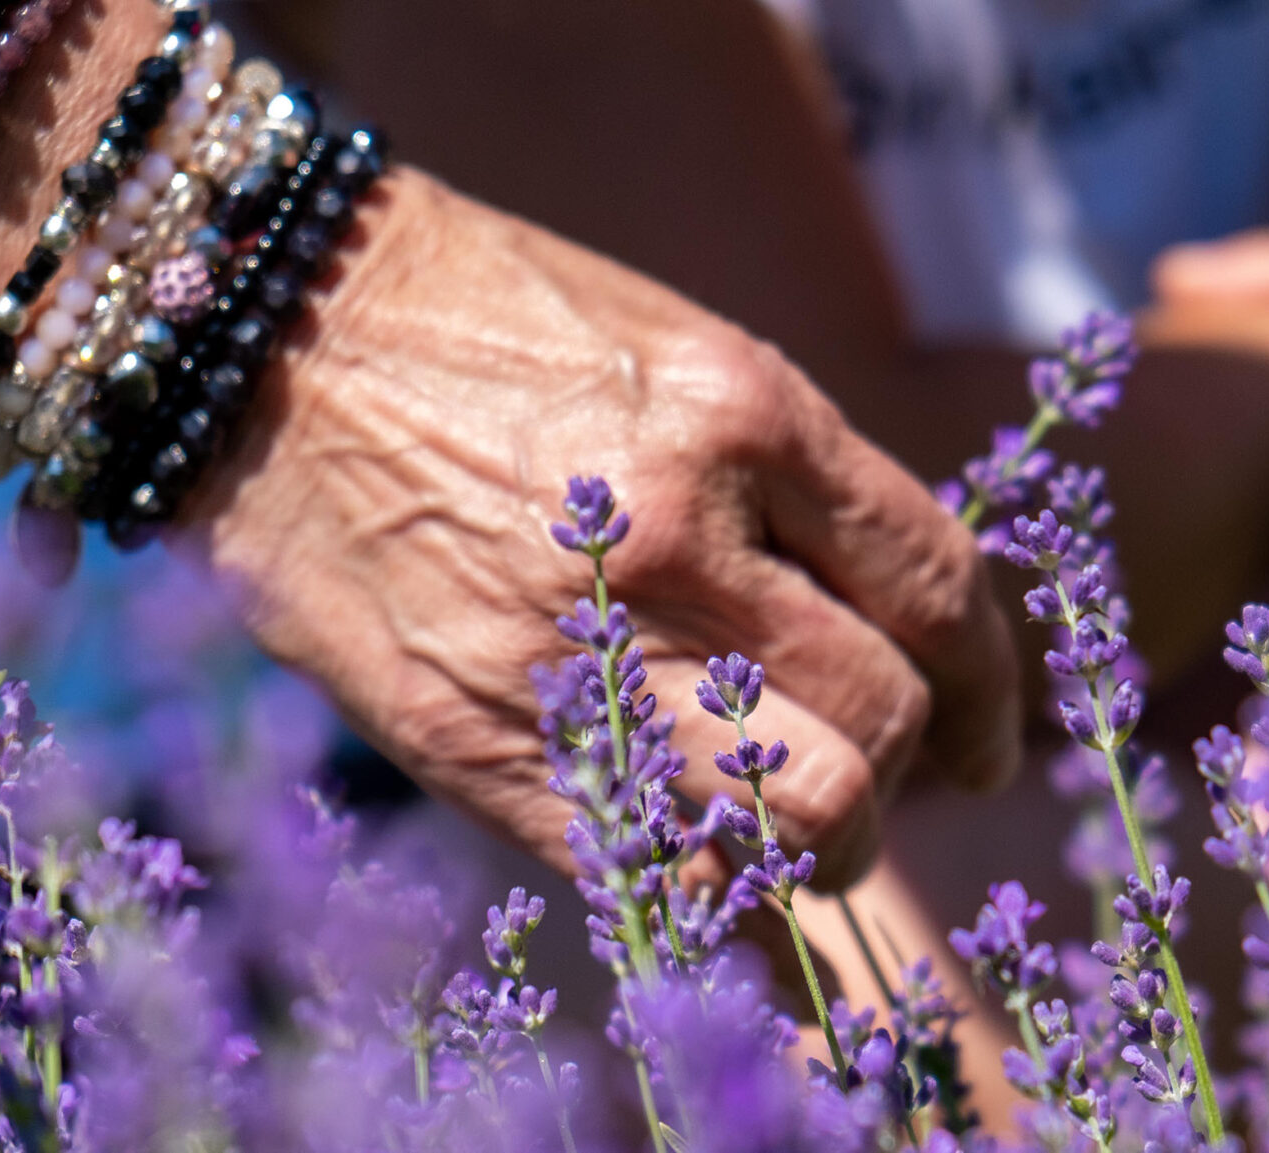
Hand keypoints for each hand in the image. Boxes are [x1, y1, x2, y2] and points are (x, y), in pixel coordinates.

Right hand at [179, 169, 1020, 886]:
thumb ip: (808, 493)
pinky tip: (709, 854)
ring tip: (811, 828)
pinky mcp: (483, 739)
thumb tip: (911, 638)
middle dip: (921, 768)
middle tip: (901, 773)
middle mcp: (681, 536)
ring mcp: (577, 646)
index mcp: (750, 418)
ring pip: (804, 813)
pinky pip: (659, 865)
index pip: (942, 590)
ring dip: (834, 844)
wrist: (275, 343)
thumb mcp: (692, 360)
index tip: (991, 732)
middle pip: (886, 715)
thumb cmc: (504, 338)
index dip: (993, 686)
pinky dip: (712, 884)